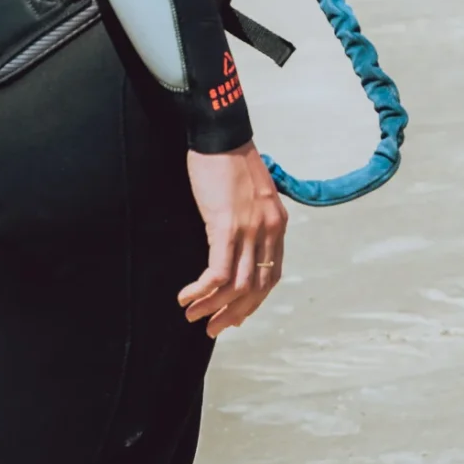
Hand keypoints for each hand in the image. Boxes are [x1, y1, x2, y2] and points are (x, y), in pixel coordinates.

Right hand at [178, 144, 288, 336]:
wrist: (220, 134)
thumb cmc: (229, 162)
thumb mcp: (250, 196)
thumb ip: (250, 221)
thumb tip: (235, 246)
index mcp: (277, 223)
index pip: (271, 274)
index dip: (253, 301)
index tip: (235, 316)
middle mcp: (269, 229)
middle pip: (256, 287)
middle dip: (234, 313)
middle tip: (213, 329)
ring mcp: (250, 229)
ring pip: (236, 286)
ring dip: (213, 307)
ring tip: (192, 316)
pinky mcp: (226, 226)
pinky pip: (217, 272)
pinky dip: (202, 290)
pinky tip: (186, 296)